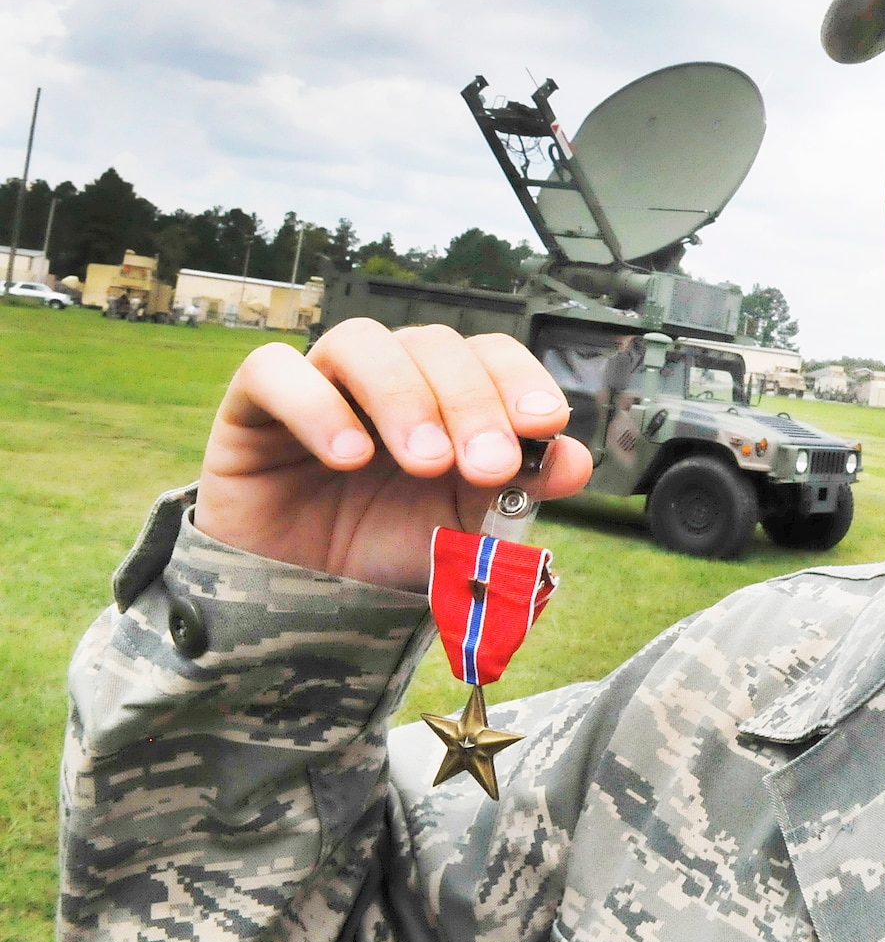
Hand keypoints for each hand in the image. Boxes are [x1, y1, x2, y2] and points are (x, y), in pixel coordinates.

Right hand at [195, 320, 592, 590]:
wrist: (303, 598)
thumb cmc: (389, 545)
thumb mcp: (466, 526)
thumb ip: (518, 491)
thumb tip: (575, 459)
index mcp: (446, 392)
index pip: (490, 354)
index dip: (520, 380)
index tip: (546, 424)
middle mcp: (388, 375)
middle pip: (435, 346)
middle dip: (471, 403)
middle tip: (487, 465)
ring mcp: (320, 382)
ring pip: (361, 343)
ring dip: (404, 397)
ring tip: (426, 462)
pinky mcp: (252, 408)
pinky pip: (273, 371)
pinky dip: (315, 405)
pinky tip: (349, 456)